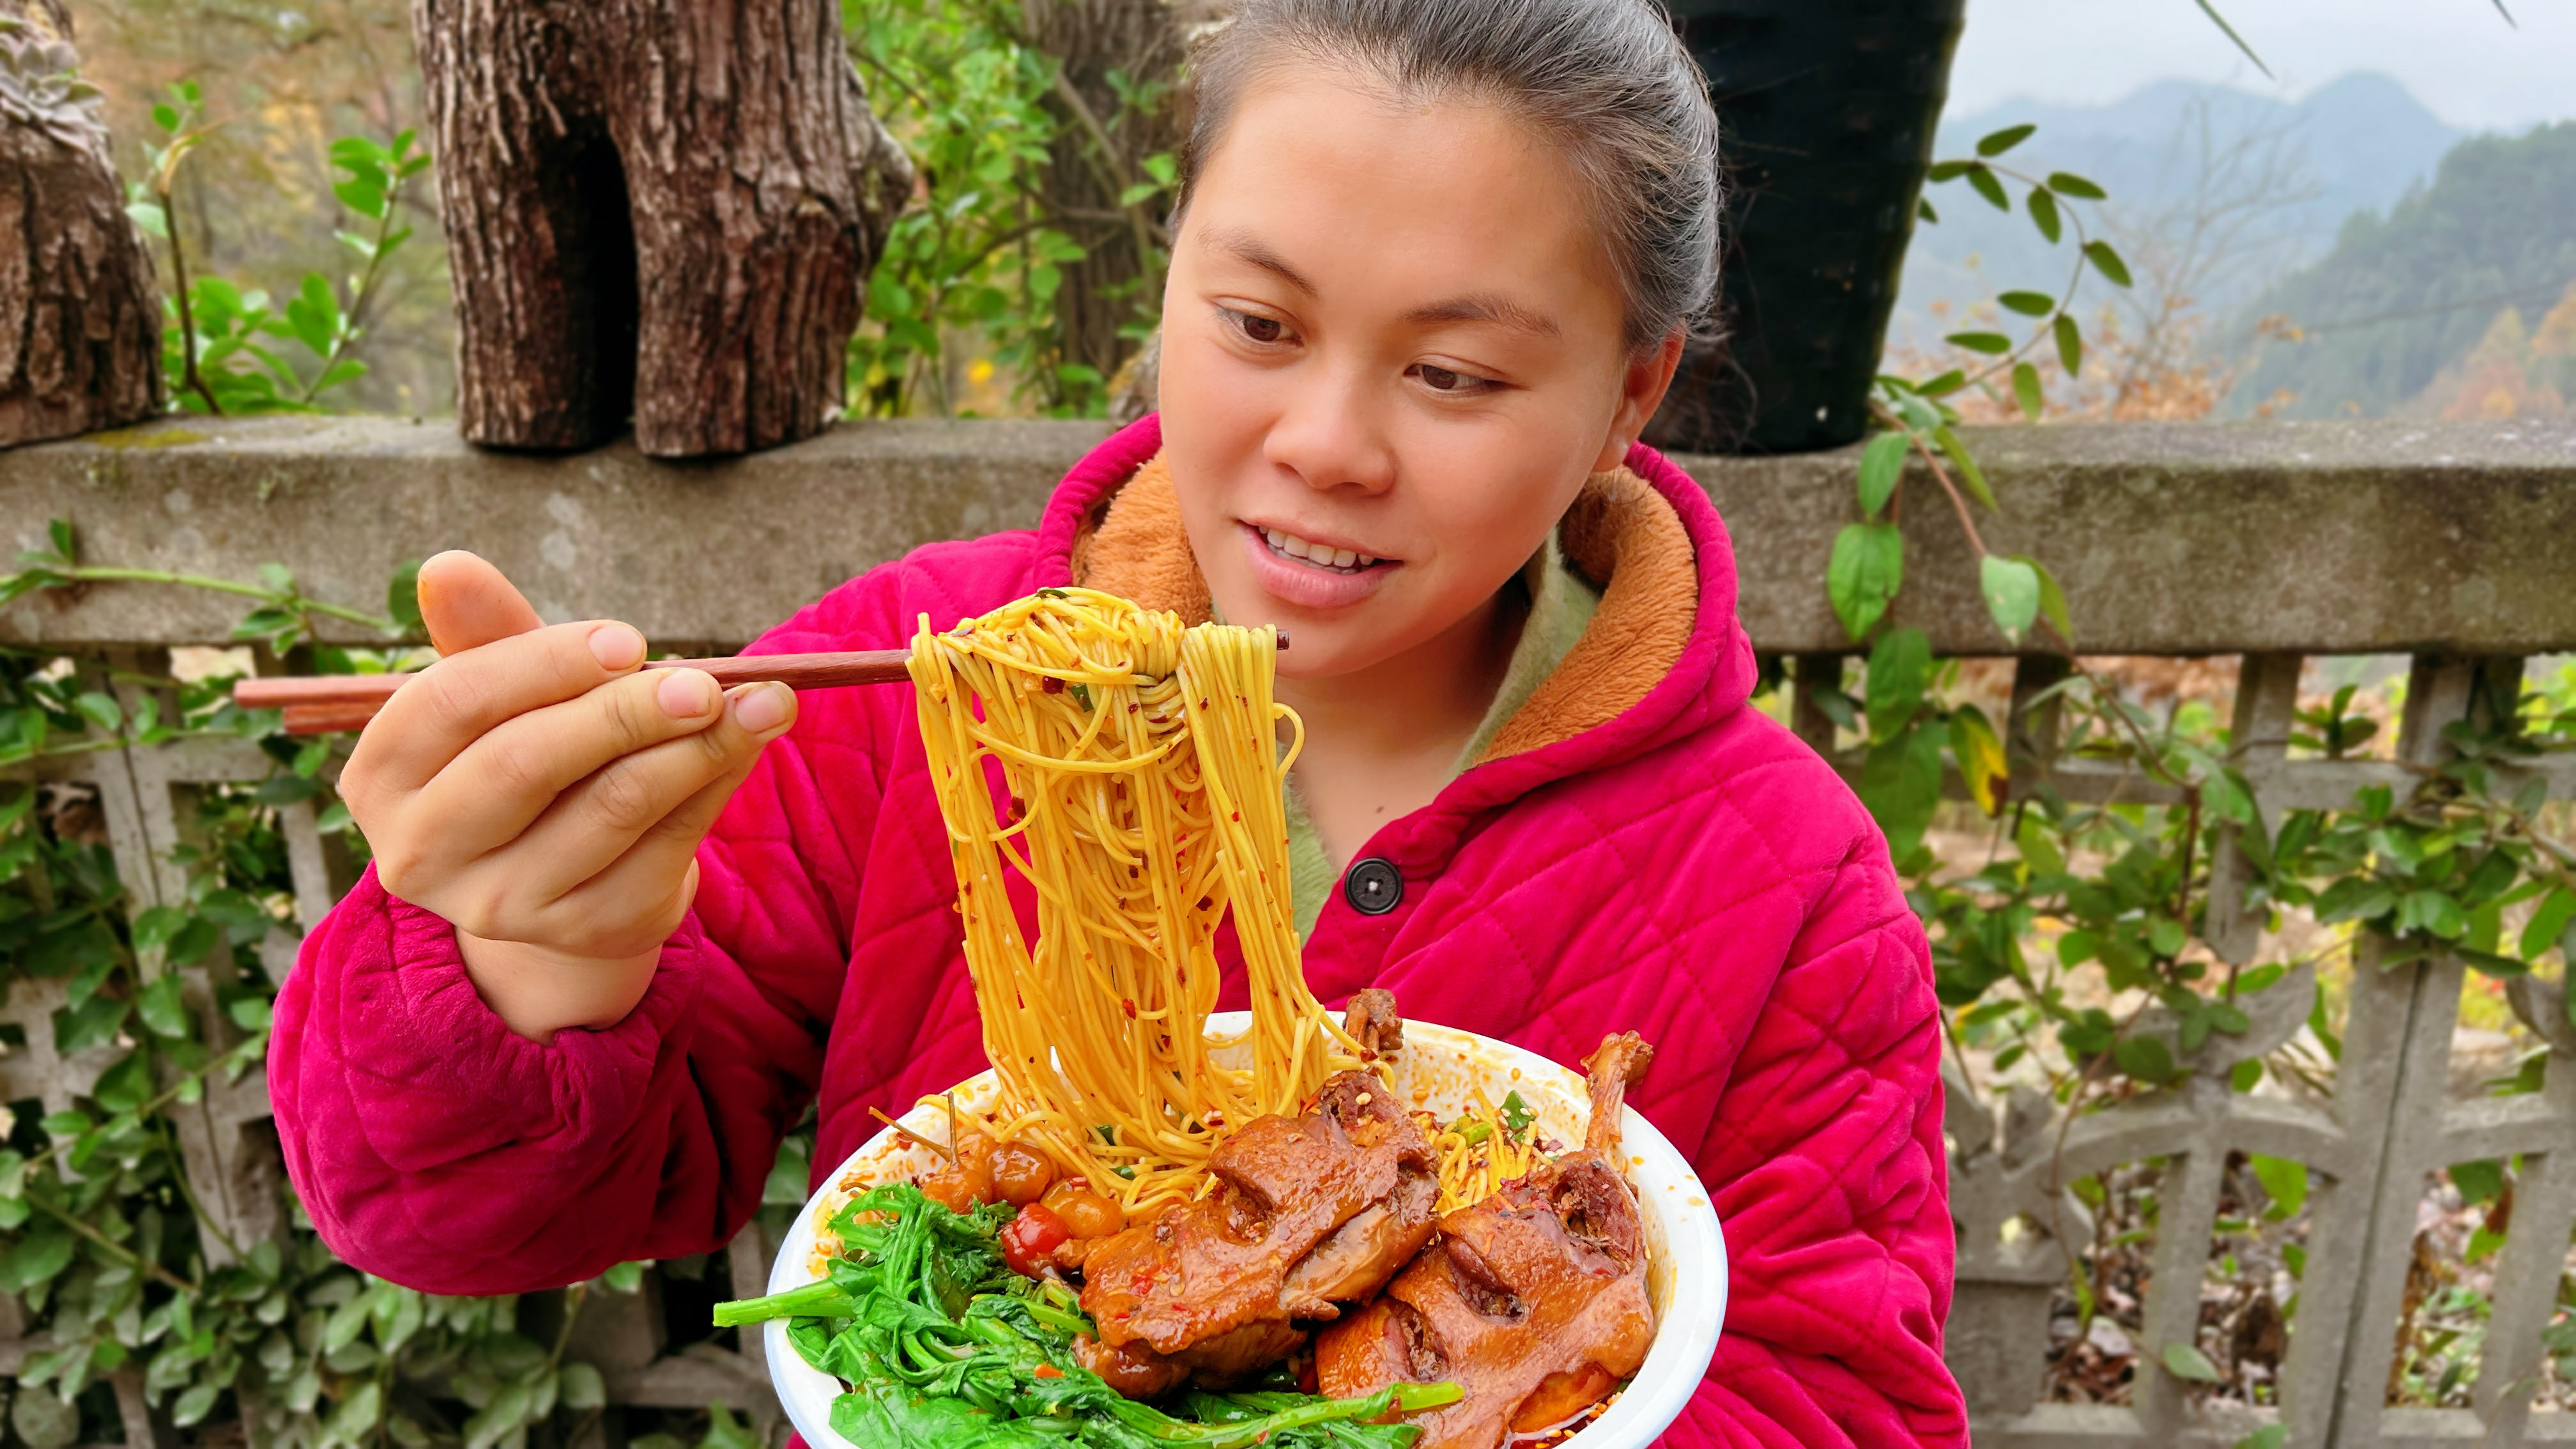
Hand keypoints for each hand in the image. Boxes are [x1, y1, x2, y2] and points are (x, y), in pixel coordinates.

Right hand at [338, 552, 797, 1039]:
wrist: (568, 877)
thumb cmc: (529, 755)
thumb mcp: (504, 695)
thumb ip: (484, 634)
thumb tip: (446, 566)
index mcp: (384, 777)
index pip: (452, 701)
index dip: (545, 662)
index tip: (628, 639)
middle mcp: (424, 851)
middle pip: (527, 762)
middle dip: (626, 711)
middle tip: (704, 681)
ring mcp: (504, 904)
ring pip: (613, 806)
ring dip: (697, 746)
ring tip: (762, 701)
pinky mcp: (587, 928)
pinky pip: (667, 846)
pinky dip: (715, 785)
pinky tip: (749, 744)